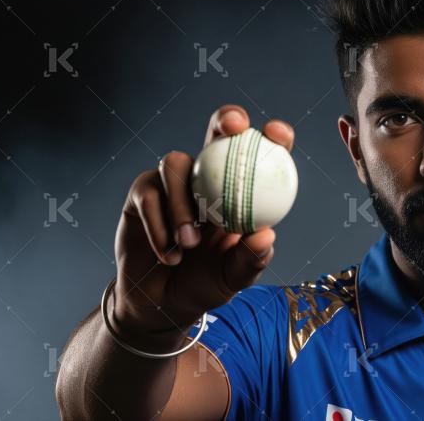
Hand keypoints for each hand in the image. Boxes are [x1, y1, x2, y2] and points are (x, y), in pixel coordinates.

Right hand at [112, 105, 294, 334]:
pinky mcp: (143, 193)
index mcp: (240, 191)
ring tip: (189, 243)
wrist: (161, 304)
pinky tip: (169, 254)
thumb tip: (266, 235)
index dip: (274, 136)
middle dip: (225, 119)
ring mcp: (174, 182)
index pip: (261, 155)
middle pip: (216, 132)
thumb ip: (249, 259)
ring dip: (184, 203)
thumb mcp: (233, 278)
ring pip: (177, 164)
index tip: (279, 135)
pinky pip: (150, 194)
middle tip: (233, 128)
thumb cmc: (205, 284)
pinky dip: (160, 226)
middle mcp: (208, 178)